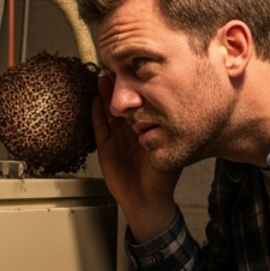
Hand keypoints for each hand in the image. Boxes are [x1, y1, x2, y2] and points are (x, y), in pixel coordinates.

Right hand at [91, 76, 179, 241]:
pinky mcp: (105, 148)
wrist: (147, 201)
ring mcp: (117, 138)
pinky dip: (96, 114)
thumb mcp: (169, 150)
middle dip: (118, 87)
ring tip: (102, 78)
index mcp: (148, 130)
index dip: (137, 89)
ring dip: (104, 96)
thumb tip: (175, 107)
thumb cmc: (162, 179)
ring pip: (109, 112)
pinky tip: (94, 100)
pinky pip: (99, 128)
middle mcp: (132, 131)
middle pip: (122, 105)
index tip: (135, 72)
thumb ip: (167, 131)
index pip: (141, 104)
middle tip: (114, 69)